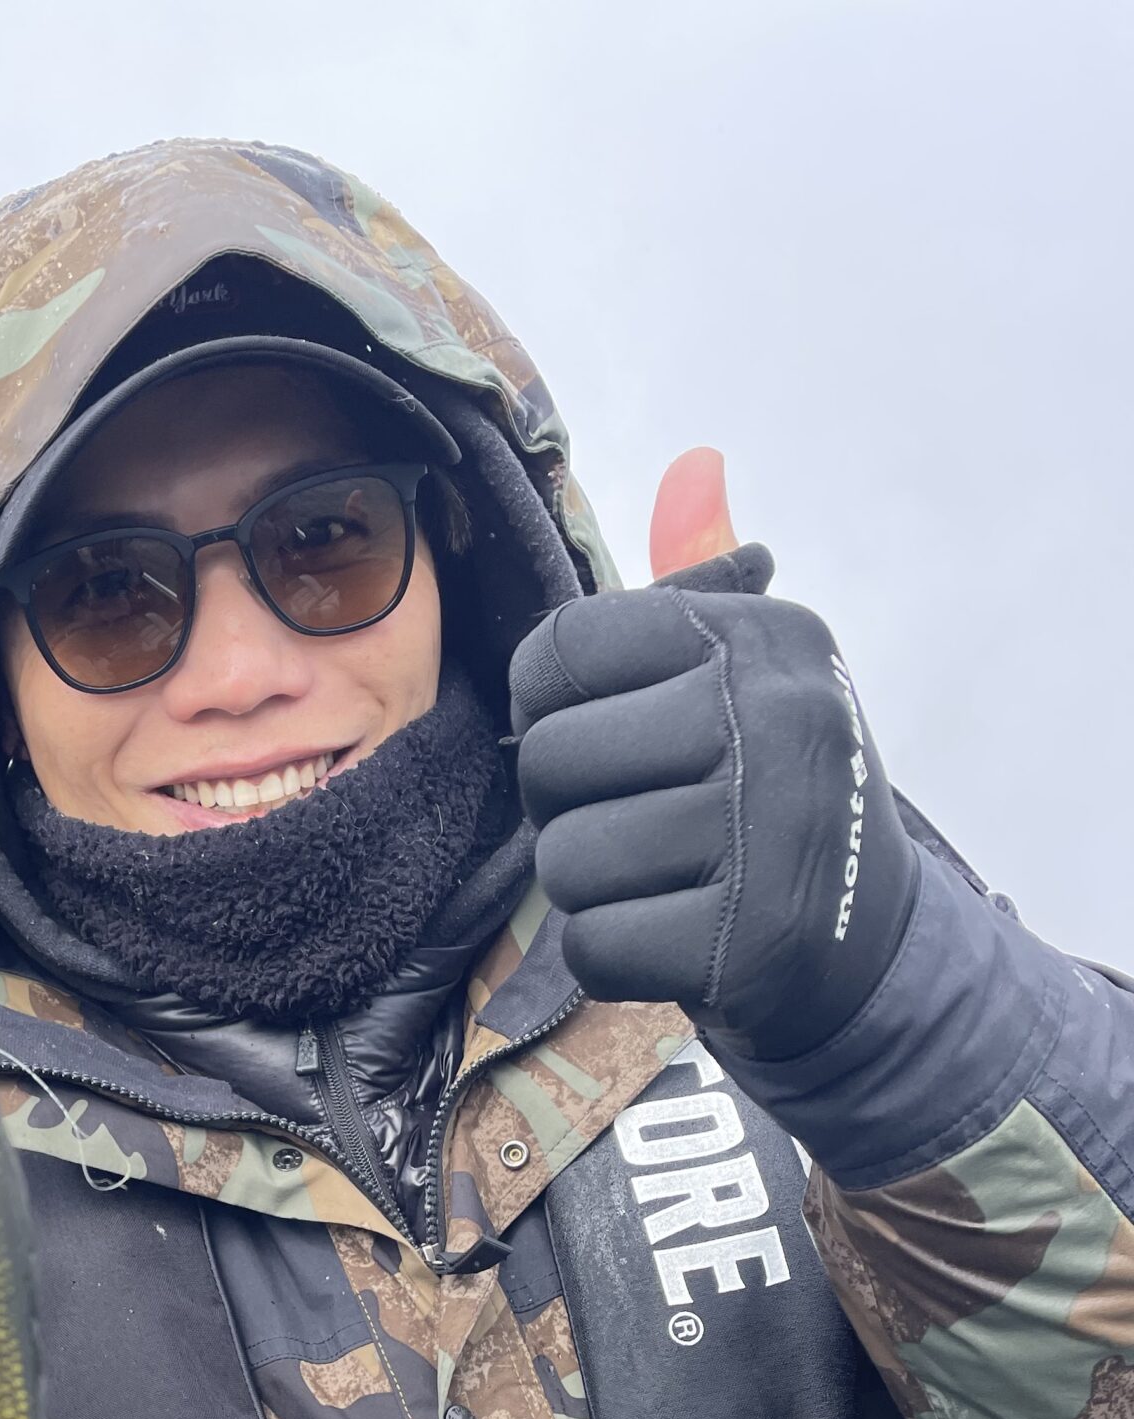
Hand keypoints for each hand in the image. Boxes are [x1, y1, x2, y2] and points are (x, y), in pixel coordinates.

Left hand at [508, 450, 918, 1059]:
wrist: (872, 938)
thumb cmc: (776, 792)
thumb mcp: (754, 673)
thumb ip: (700, 585)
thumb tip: (693, 464)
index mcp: (757, 638)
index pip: (558, 650)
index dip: (548, 705)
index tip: (598, 734)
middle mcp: (771, 719)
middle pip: (549, 759)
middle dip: (567, 806)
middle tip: (634, 820)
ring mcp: (766, 834)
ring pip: (565, 859)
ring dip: (590, 886)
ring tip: (656, 876)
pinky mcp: (745, 941)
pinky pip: (595, 943)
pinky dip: (613, 953)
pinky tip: (670, 933)